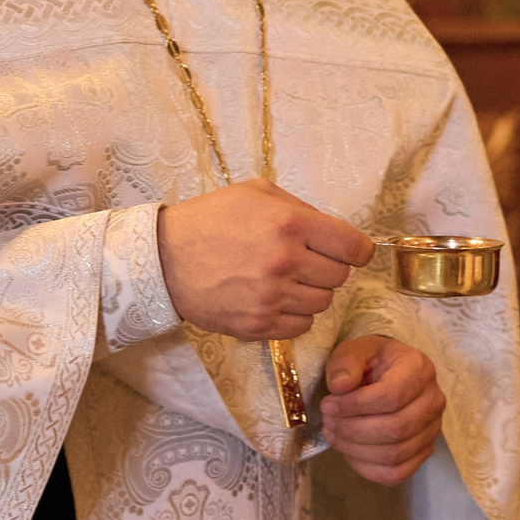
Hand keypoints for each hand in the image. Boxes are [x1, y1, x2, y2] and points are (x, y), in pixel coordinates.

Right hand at [155, 180, 372, 340]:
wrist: (163, 259)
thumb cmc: (210, 220)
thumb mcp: (256, 193)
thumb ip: (300, 207)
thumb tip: (334, 231)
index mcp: (290, 225)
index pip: (353, 247)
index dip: (357, 250)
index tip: (350, 251)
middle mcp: (285, 262)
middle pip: (340, 277)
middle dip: (330, 268)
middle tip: (307, 261)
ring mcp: (271, 298)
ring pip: (323, 304)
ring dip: (312, 292)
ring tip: (286, 279)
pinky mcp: (257, 325)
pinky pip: (301, 326)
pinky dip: (295, 315)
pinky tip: (276, 299)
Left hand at [321, 336, 444, 484]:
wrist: (387, 374)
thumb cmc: (370, 362)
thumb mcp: (355, 350)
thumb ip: (345, 363)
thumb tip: (340, 387)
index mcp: (418, 368)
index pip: (392, 396)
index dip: (355, 406)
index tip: (328, 405)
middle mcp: (433, 399)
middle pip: (395, 428)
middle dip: (352, 430)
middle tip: (328, 422)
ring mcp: (432, 428)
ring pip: (395, 454)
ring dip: (356, 450)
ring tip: (334, 435)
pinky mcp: (424, 451)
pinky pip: (398, 473)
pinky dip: (368, 469)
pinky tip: (350, 452)